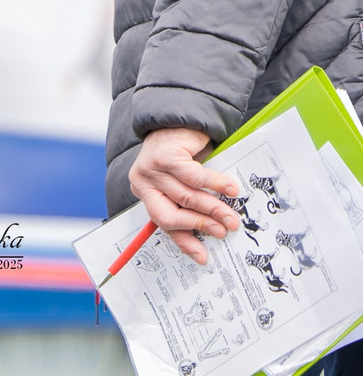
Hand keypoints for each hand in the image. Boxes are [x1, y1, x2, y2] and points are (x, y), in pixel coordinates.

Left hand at [129, 125, 238, 263]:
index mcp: (147, 194)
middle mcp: (143, 184)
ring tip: (232, 216)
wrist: (178, 118)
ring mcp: (151, 170)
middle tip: (225, 231)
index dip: (184, 241)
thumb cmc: (185, 152)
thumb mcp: (184, 181)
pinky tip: (231, 189)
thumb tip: (218, 226)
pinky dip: (214, 184)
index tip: (203, 257)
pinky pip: (193, 176)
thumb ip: (192, 200)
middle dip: (200, 226)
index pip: (164, 224)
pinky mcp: (165, 156)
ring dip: (213, 209)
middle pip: (171, 215)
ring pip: (186, 197)